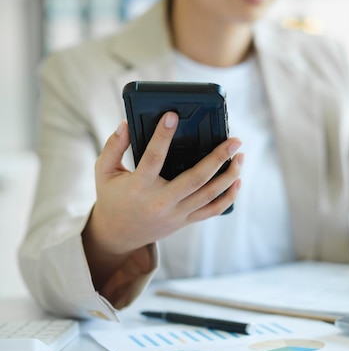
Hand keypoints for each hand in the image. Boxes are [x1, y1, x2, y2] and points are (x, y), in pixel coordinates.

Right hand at [83, 112, 243, 286]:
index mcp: (138, 187)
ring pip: (209, 195)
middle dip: (218, 158)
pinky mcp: (185, 221)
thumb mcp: (104, 171)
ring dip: (229, 175)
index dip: (163, 136)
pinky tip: (238, 180)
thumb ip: (113, 146)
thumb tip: (126, 123)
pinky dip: (229, 197)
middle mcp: (160, 202)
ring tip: (241, 156)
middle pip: (195, 179)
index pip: (153, 158)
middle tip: (235, 140)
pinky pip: (212, 210)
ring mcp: (176, 214)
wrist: (117, 235)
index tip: (173, 115)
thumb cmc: (112, 197)